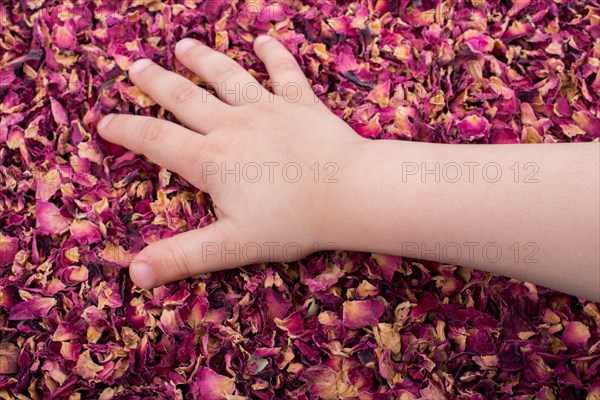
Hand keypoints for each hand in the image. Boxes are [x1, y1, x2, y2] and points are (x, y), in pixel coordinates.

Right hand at [98, 36, 367, 288]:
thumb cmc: (291, 222)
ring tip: (183, 45)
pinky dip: (273, 54)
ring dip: (203, 59)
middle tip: (136, 66)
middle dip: (157, 83)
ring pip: (227, 77)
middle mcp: (233, 126)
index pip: (157, 141)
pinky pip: (284, 72)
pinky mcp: (301, 103)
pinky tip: (264, 39)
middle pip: (185, 98)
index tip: (104, 121)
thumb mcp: (231, 245)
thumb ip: (182, 257)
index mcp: (211, 160)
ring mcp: (268, 110)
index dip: (127, 131)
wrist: (349, 194)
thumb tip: (136, 274)